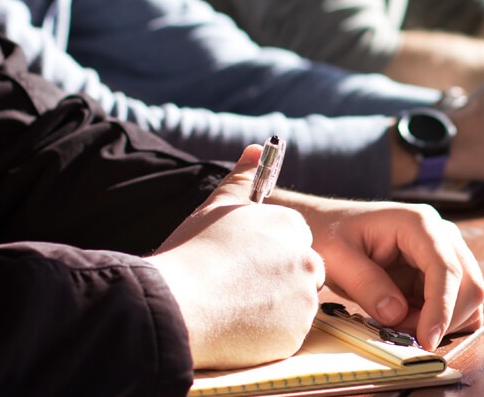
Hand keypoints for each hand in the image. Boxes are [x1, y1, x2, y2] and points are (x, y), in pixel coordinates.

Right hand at [146, 146, 324, 369]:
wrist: (176, 304)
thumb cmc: (193, 252)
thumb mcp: (217, 207)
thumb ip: (242, 178)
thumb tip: (256, 148)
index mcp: (291, 227)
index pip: (294, 240)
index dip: (267, 253)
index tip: (243, 263)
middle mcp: (306, 260)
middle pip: (301, 272)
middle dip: (276, 280)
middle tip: (237, 288)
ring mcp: (304, 300)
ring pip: (294, 304)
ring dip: (272, 308)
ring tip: (232, 307)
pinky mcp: (295, 335)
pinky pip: (286, 334)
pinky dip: (267, 334)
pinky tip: (236, 328)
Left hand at [273, 195, 483, 350]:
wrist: (326, 226)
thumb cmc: (330, 234)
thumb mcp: (337, 258)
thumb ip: (366, 284)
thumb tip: (397, 314)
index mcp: (419, 223)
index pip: (446, 268)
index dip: (441, 308)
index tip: (426, 340)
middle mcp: (441, 234)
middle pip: (469, 284)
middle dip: (443, 318)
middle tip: (403, 335)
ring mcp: (444, 252)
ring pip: (468, 296)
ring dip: (441, 321)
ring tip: (399, 324)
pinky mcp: (439, 271)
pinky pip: (456, 302)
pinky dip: (441, 320)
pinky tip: (410, 320)